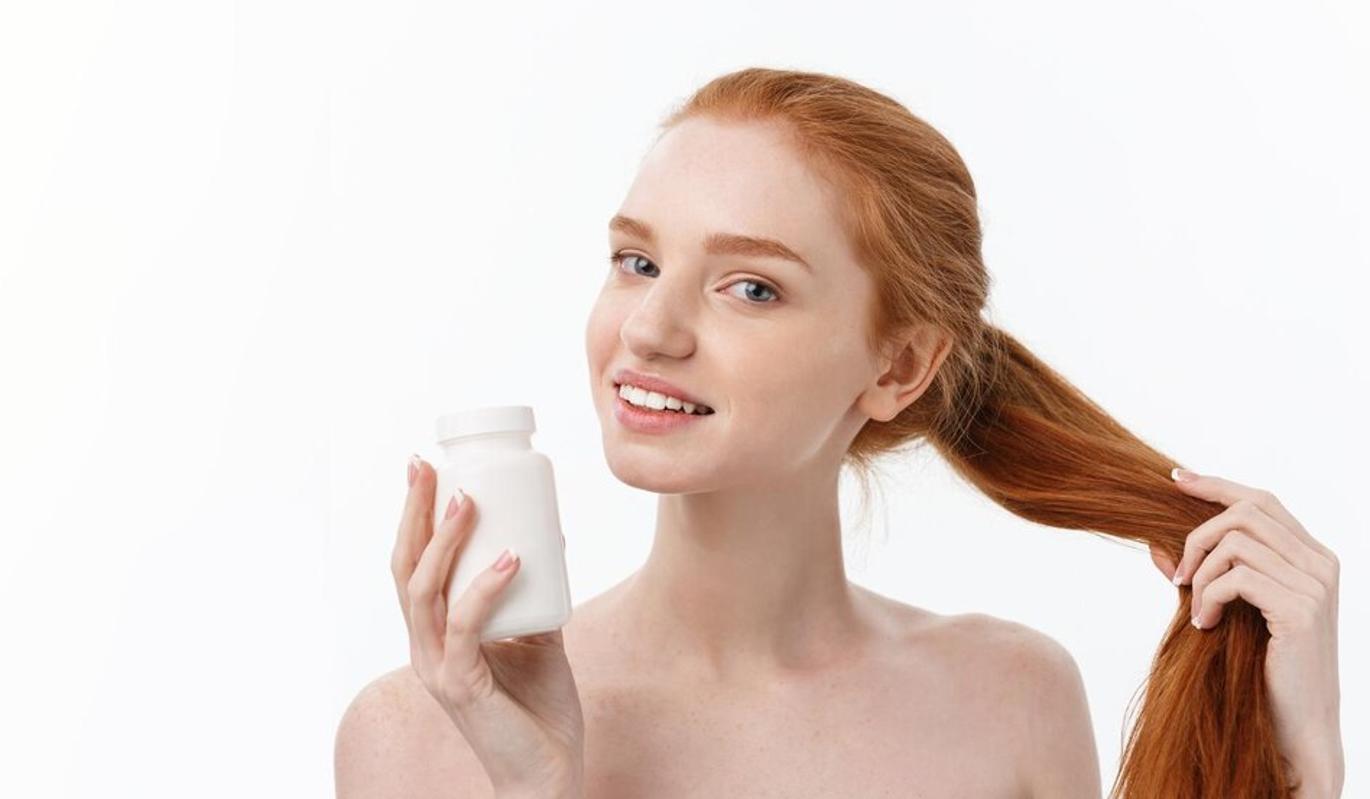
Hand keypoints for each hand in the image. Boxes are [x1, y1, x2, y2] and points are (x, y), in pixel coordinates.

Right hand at [392, 456, 585, 795]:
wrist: (550, 773)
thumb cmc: (540, 711)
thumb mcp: (536, 640)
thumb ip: (531, 601)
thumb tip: (546, 549)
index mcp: (436, 635)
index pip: (411, 566)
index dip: (413, 518)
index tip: (425, 469)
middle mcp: (426, 648)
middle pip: (404, 569)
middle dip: (414, 513)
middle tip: (427, 467)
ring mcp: (439, 668)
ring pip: (424, 592)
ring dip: (446, 541)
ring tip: (470, 499)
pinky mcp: (463, 688)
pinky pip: (466, 628)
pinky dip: (485, 590)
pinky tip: (509, 559)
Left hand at [1149, 468, 1342, 794]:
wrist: (1298, 722)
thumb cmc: (1262, 667)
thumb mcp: (1230, 610)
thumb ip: (1202, 574)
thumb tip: (1154, 546)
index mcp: (1312, 557)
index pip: (1262, 500)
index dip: (1217, 485)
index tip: (1175, 479)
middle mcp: (1320, 564)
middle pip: (1246, 512)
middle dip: (1198, 535)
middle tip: (1179, 575)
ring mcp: (1315, 585)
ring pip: (1236, 542)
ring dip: (1201, 573)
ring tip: (1197, 609)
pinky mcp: (1299, 610)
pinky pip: (1236, 578)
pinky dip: (1208, 597)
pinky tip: (1206, 624)